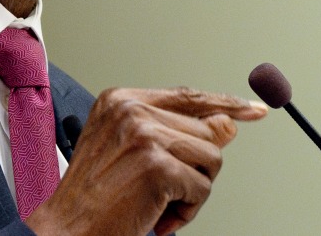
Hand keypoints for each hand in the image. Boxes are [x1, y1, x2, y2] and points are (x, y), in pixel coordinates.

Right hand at [25, 87, 267, 235]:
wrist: (66, 227)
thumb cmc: (93, 196)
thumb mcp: (132, 153)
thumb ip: (176, 133)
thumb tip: (227, 125)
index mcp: (121, 99)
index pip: (187, 96)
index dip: (224, 104)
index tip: (254, 110)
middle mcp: (132, 109)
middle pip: (206, 131)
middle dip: (195, 168)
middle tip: (165, 190)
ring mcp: (145, 135)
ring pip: (211, 158)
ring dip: (192, 191)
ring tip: (159, 203)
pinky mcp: (157, 165)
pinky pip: (202, 189)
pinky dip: (187, 211)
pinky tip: (158, 215)